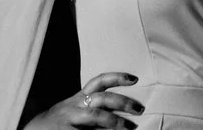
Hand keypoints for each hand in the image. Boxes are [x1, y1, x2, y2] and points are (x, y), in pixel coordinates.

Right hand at [22, 71, 143, 128]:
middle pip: (103, 98)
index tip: (135, 78)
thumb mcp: (77, 108)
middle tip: (140, 109)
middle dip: (123, 102)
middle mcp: (76, 105)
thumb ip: (96, 105)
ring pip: (97, 116)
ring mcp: (71, 119)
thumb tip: (125, 108)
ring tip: (131, 128)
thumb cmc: (62, 121)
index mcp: (80, 97)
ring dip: (116, 122)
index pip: (99, 81)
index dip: (117, 77)